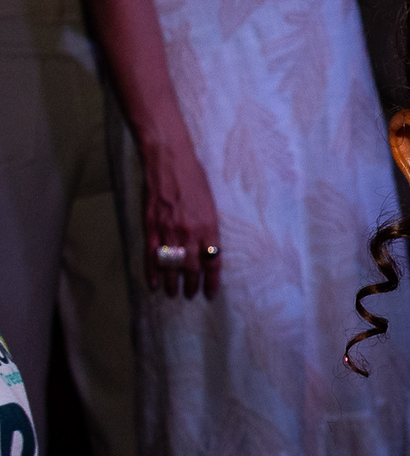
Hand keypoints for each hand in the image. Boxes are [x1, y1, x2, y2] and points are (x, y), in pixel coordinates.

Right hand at [141, 132, 220, 298]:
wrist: (168, 160)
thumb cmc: (193, 178)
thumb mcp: (211, 203)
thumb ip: (210, 228)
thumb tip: (210, 250)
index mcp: (209, 226)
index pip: (213, 262)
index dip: (212, 280)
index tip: (211, 292)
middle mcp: (190, 232)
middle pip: (192, 268)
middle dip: (192, 285)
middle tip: (191, 295)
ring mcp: (168, 230)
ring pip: (171, 266)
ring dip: (173, 283)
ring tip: (174, 294)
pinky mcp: (150, 226)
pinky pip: (151, 255)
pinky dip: (152, 272)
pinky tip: (154, 284)